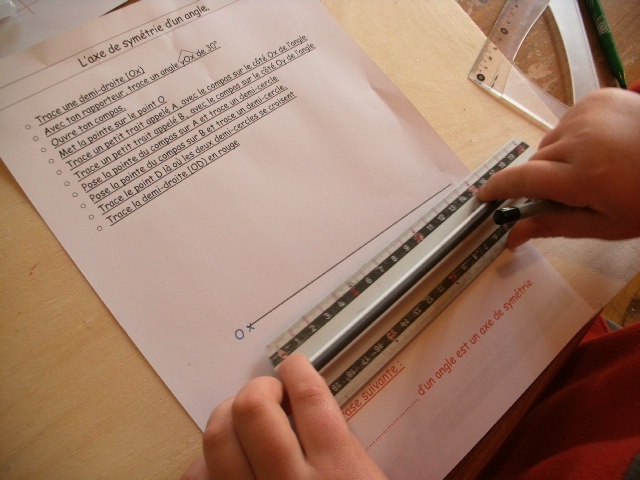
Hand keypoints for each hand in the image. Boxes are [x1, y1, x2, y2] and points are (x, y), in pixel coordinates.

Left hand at [182, 354, 387, 479]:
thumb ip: (342, 448)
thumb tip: (306, 407)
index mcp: (339, 474)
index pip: (308, 399)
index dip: (297, 372)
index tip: (294, 367)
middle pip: (253, 410)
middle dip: (258, 390)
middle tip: (269, 395)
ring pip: (216, 441)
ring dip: (227, 417)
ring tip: (243, 421)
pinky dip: (205, 464)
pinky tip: (224, 465)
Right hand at [478, 88, 639, 247]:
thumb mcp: (604, 224)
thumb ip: (552, 226)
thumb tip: (510, 237)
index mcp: (581, 177)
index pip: (520, 180)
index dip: (497, 189)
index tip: (484, 197)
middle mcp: (579, 141)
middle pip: (535, 163)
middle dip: (542, 180)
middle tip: (569, 192)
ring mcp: (587, 114)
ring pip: (550, 143)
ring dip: (559, 158)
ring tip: (592, 166)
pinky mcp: (597, 98)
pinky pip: (567, 122)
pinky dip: (574, 136)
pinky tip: (600, 146)